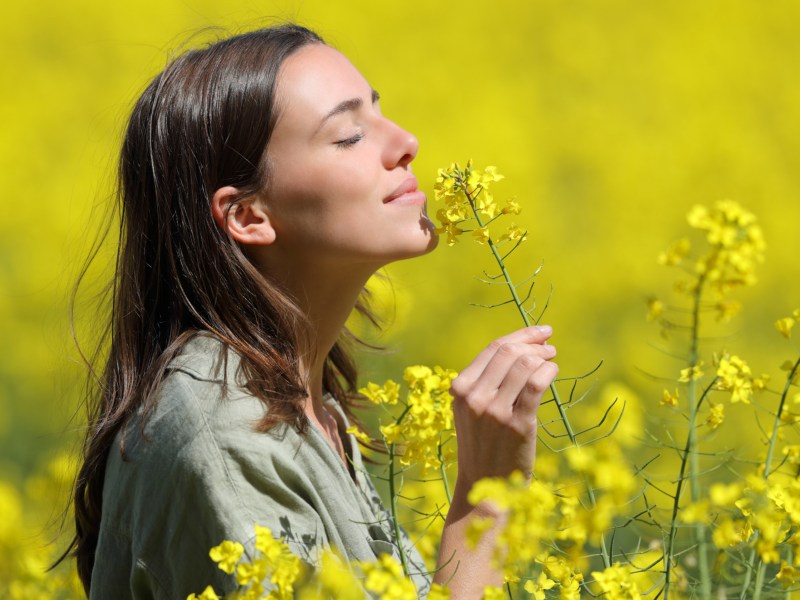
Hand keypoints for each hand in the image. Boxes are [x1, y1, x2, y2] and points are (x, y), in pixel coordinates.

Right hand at [450, 325, 557, 491]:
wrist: (485, 486)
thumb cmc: (483, 444)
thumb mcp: (471, 410)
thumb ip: (485, 380)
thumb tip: (520, 346)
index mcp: (460, 389)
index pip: (493, 348)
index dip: (520, 335)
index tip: (539, 332)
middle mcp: (474, 397)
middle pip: (509, 352)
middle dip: (534, 343)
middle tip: (549, 346)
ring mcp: (494, 411)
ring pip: (524, 364)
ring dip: (543, 357)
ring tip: (551, 360)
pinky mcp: (517, 424)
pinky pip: (536, 383)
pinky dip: (549, 371)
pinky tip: (553, 371)